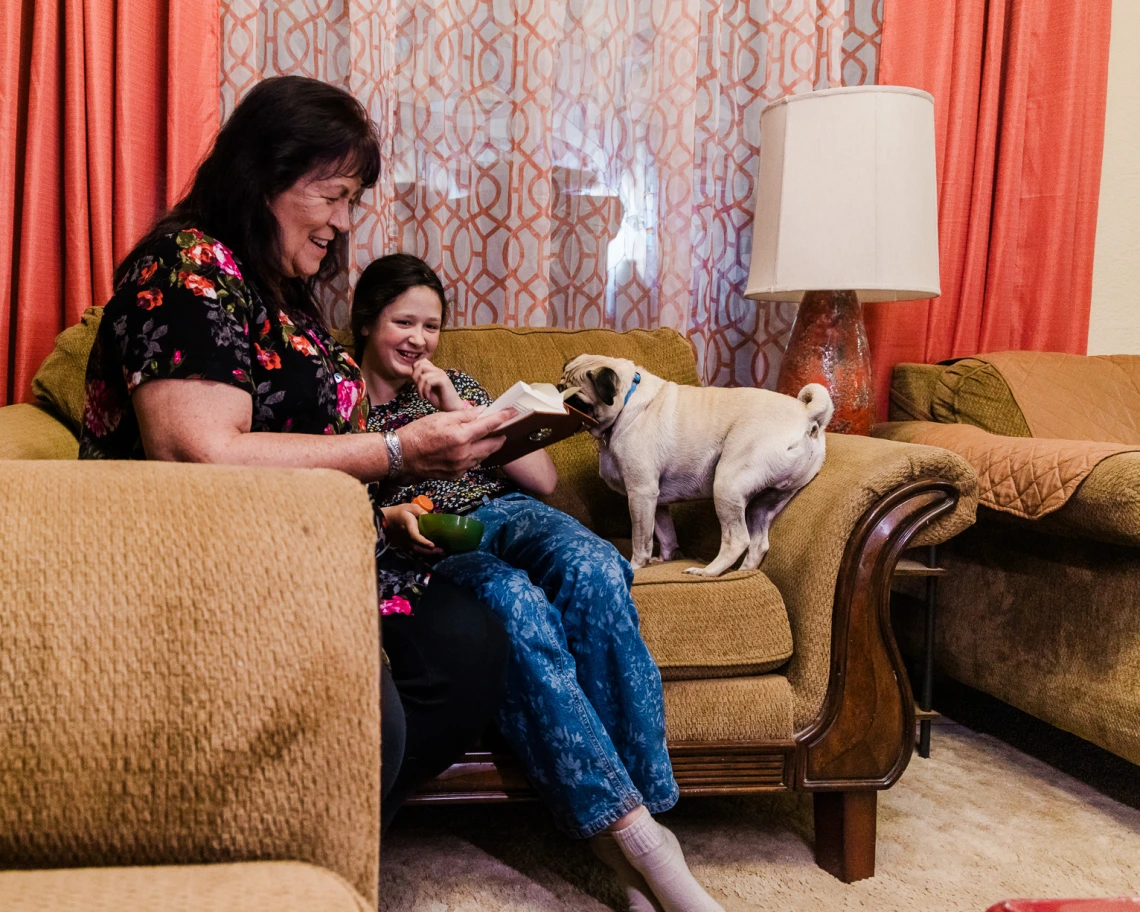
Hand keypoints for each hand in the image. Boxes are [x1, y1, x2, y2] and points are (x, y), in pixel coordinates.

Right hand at [381, 503, 443, 556]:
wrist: (385, 519)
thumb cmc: (399, 512)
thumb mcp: (410, 507)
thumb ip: (420, 511)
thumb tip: (430, 517)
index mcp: (408, 526)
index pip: (415, 536)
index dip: (423, 542)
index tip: (432, 545)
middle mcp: (406, 537)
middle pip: (417, 548)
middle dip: (430, 551)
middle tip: (441, 550)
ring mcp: (404, 543)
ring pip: (416, 551)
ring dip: (427, 553)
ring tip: (438, 551)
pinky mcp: (404, 545)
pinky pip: (414, 550)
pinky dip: (423, 552)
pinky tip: (430, 551)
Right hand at [397, 407, 515, 479]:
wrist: (401, 455)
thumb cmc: (418, 433)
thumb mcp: (441, 418)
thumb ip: (464, 415)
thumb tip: (482, 411)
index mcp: (461, 437)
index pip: (489, 426)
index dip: (503, 418)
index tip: (513, 413)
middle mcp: (463, 454)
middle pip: (492, 445)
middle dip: (500, 435)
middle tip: (503, 428)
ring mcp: (460, 467)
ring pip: (483, 456)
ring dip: (488, 446)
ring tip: (489, 437)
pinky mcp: (455, 475)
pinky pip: (472, 464)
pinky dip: (475, 456)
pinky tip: (471, 449)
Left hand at [412, 359, 463, 411]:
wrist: (452, 408)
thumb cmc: (439, 399)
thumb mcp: (426, 389)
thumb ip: (420, 381)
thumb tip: (412, 375)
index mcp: (434, 371)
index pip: (421, 362)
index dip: (414, 371)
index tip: (416, 383)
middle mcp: (438, 370)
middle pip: (420, 365)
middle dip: (415, 377)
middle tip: (417, 388)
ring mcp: (441, 374)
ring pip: (423, 376)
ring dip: (419, 388)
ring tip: (422, 396)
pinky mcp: (443, 380)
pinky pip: (428, 382)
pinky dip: (425, 390)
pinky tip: (427, 397)